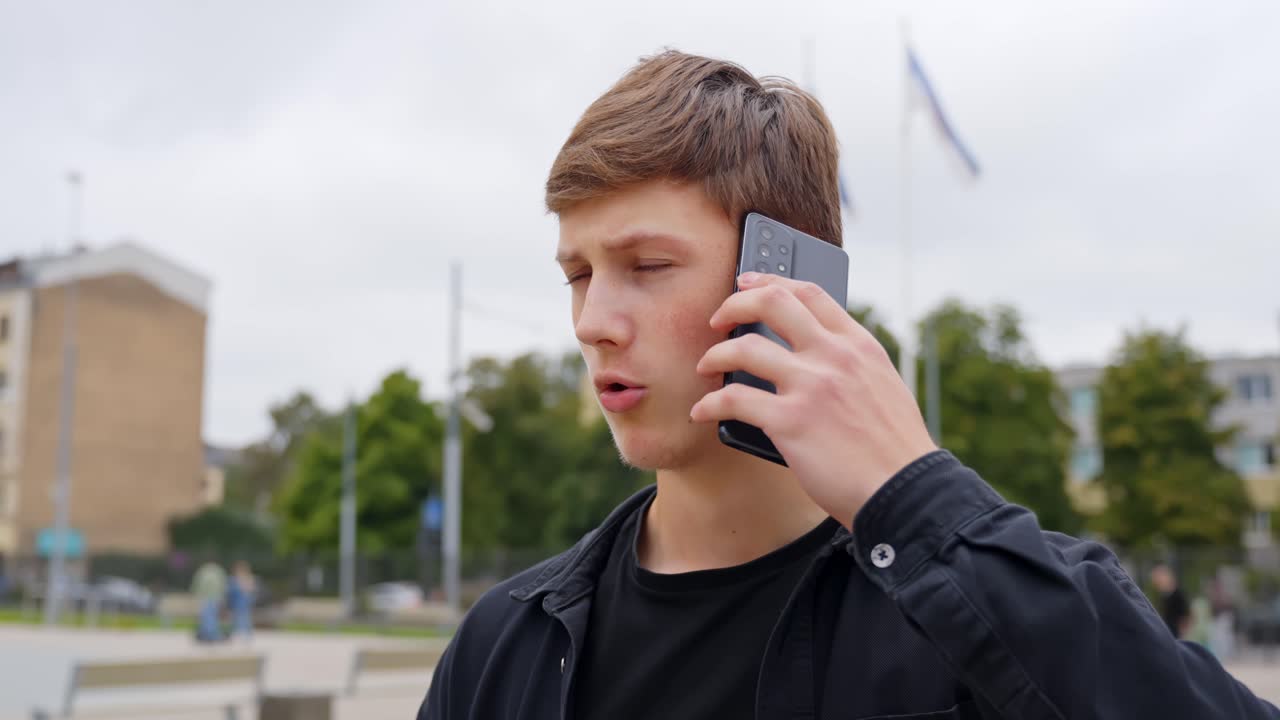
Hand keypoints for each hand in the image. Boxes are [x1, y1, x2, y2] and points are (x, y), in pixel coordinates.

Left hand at [691, 271, 936, 527]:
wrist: (905, 491)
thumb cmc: (893, 450)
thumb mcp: (882, 387)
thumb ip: (850, 366)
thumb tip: (813, 358)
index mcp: (858, 346)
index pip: (810, 293)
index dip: (770, 282)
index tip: (747, 284)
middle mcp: (834, 356)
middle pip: (772, 302)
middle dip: (734, 304)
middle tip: (717, 320)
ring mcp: (811, 386)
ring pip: (744, 348)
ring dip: (714, 356)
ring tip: (705, 369)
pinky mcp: (790, 422)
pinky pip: (733, 399)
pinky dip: (710, 403)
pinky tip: (703, 411)